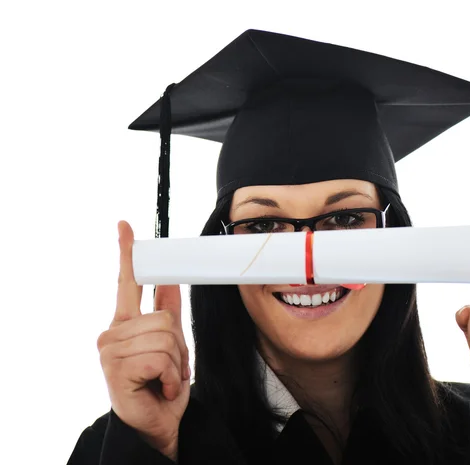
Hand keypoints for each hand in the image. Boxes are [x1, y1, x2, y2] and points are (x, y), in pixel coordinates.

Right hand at [97, 221, 189, 459]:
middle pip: (164, 317)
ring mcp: (110, 351)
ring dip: (177, 363)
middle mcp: (112, 333)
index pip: (127, 283)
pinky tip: (160, 389)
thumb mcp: (170, 344)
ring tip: (165, 380)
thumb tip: (171, 279)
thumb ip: (167, 312)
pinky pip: (162, 358)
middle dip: (178, 346)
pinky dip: (172, 377)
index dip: (127, 253)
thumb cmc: (160, 384)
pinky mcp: (117, 368)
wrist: (157, 423)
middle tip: (169, 369)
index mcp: (124, 324)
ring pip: (166, 337)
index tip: (126, 227)